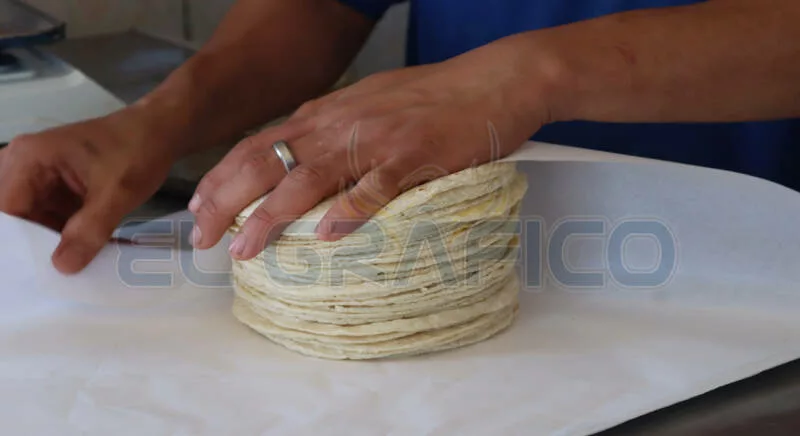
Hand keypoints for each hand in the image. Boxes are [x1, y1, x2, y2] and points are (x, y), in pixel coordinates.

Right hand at [0, 108, 176, 273]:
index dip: (18, 243)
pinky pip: (52, 217)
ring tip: (69, 272)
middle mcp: (26, 165)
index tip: (35, 274)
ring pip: (34, 221)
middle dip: (34, 246)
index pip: (7, 210)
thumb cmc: (137, 151)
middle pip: (17, 216)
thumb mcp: (116, 194)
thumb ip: (88, 230)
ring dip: (52, 243)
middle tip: (51, 279)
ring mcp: (41, 176)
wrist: (161, 129)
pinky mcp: (59, 186)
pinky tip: (81, 256)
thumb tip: (62, 267)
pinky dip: (66, 235)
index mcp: (28, 159)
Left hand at [190, 38, 553, 260]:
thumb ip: (330, 127)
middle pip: (266, 161)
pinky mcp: (412, 157)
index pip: (256, 144)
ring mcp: (374, 141)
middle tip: (202, 239)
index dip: (220, 178)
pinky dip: (349, 212)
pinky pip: (374, 187)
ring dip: (270, 214)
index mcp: (325, 113)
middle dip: (225, 200)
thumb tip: (298, 153)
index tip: (197, 209)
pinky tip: (328, 236)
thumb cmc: (430, 96)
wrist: (490, 82)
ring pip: (308, 177)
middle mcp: (338, 125)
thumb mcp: (367, 104)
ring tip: (244, 247)